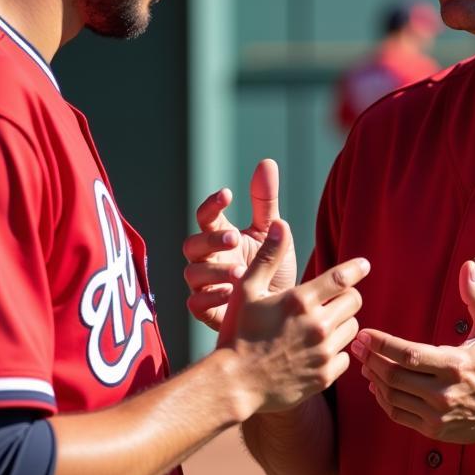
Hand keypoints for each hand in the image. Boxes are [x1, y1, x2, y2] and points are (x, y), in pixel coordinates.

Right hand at [183, 159, 297, 330]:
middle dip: (210, 240)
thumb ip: (265, 202)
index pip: (206, 216)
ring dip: (213, 271)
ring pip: (192, 274)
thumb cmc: (272, 269)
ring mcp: (205, 285)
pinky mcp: (207, 311)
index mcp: (220, 236)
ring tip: (240, 272)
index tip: (227, 194)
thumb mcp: (272, 234)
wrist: (283, 312)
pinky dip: (210, 298)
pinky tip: (230, 294)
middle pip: (191, 245)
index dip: (211, 204)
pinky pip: (196, 304)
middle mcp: (207, 260)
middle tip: (234, 238)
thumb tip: (266, 162)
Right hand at [220, 217, 369, 415]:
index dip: (356, 269)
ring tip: (321, 326)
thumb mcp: (247, 290)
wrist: (234, 384)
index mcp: (300, 300)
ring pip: (353, 329)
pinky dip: (337, 353)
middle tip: (333, 300)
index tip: (364, 265)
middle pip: (354, 301)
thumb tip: (281, 224)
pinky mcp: (325, 377)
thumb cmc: (238, 333)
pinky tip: (317, 351)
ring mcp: (323, 353)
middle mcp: (317, 325)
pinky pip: (345, 358)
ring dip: (342, 324)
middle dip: (347, 297)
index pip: (342, 278)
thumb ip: (268, 256)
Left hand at [351, 260, 474, 449]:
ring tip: (366, 361)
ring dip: (374, 377)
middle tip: (357, 344)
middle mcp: (444, 392)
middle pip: (393, 376)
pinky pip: (398, 414)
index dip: (381, 343)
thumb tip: (467, 267)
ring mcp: (438, 414)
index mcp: (456, 364)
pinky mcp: (434, 429)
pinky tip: (378, 384)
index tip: (364, 333)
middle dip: (371, 358)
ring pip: (392, 396)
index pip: (408, 354)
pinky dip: (383, 399)